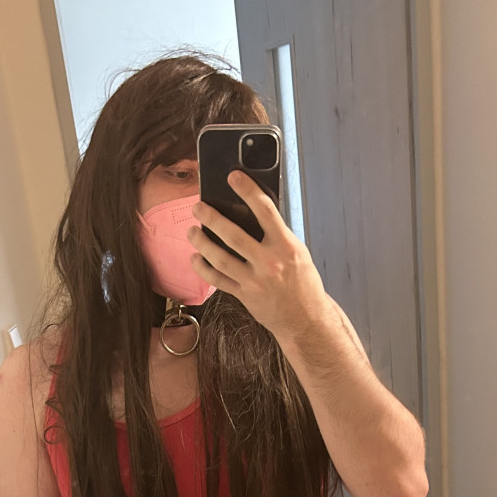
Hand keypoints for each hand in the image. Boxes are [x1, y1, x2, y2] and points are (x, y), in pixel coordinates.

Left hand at [186, 169, 328, 338]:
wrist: (305, 319)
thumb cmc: (302, 283)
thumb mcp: (297, 253)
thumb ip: (276, 235)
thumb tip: (252, 214)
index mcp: (286, 247)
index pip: (265, 211)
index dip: (248, 191)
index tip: (234, 176)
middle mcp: (269, 263)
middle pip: (234, 235)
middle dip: (212, 218)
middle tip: (198, 207)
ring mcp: (254, 281)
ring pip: (220, 258)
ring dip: (202, 243)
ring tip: (191, 231)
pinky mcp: (244, 295)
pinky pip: (218, 280)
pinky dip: (203, 268)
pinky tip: (195, 258)